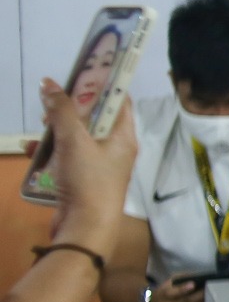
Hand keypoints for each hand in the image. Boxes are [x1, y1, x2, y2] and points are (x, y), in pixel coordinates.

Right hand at [42, 80, 136, 257]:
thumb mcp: (74, 140)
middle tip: (52, 102)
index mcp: (124, 137)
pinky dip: (50, 151)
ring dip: (57, 129)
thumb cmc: (88, 180)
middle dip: (72, 108)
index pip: (120, 101)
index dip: (103, 85)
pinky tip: (32, 150)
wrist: (84, 228)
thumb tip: (49, 83)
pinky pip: (65, 158)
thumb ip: (62, 110)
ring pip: (77, 138)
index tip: (81, 73)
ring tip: (40, 125)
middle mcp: (115, 149)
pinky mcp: (81, 180)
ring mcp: (99, 166)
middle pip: (95, 119)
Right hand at [149, 278, 205, 301]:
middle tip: (209, 288)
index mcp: (163, 296)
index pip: (172, 293)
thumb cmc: (166, 290)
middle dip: (199, 295)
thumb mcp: (170, 281)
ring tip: (212, 294)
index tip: (193, 284)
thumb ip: (183, 278)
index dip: (183, 289)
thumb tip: (199, 277)